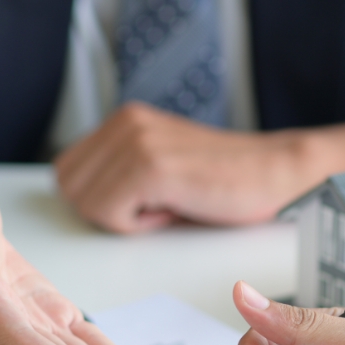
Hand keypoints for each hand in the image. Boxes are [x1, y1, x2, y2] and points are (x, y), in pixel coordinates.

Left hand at [54, 102, 344, 232]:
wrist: (277, 173)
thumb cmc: (226, 182)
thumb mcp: (161, 166)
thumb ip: (119, 172)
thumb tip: (79, 199)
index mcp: (124, 120)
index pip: (67, 172)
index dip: (100, 200)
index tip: (143, 200)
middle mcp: (125, 122)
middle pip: (70, 188)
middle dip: (107, 210)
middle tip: (156, 205)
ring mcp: (137, 140)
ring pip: (86, 203)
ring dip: (127, 218)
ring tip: (169, 204)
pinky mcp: (151, 165)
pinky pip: (110, 214)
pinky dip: (140, 225)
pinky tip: (174, 209)